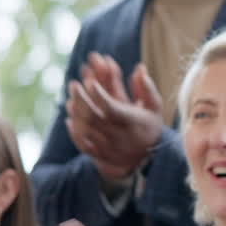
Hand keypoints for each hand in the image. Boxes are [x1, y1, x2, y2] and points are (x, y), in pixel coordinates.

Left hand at [65, 54, 163, 179]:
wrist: (150, 158)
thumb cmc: (150, 127)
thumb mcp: (155, 107)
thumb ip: (147, 88)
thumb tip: (140, 67)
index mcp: (132, 122)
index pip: (110, 107)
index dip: (98, 94)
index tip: (91, 82)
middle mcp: (119, 135)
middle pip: (93, 117)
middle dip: (81, 99)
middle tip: (74, 84)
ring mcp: (108, 146)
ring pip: (86, 130)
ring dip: (76, 113)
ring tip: (70, 99)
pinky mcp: (101, 155)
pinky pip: (83, 145)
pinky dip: (74, 131)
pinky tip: (70, 118)